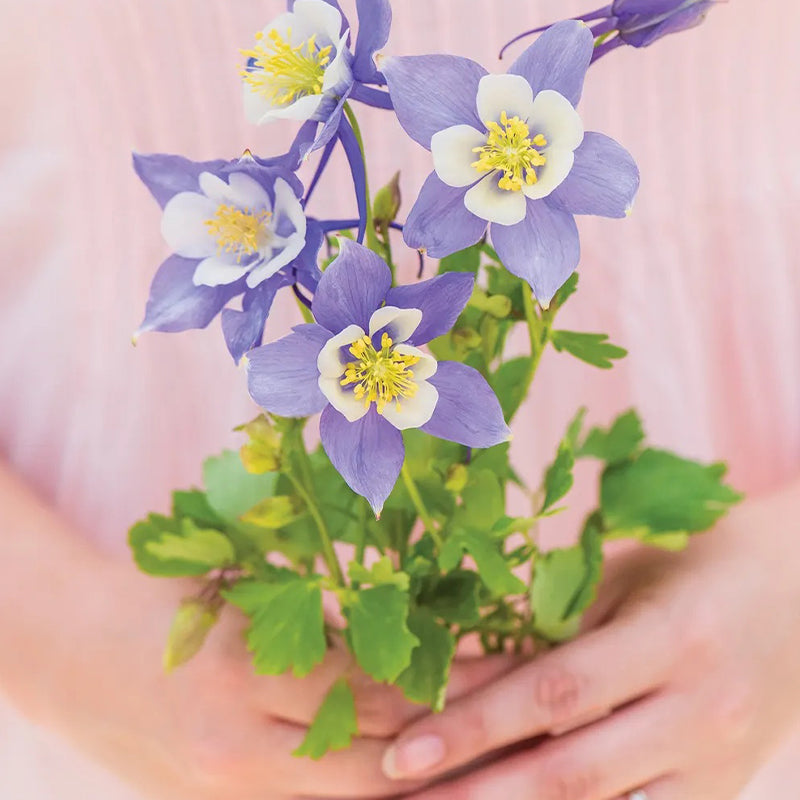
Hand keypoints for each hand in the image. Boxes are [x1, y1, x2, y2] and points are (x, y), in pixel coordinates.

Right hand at [0, 464, 513, 799]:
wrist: (78, 654)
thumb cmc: (169, 600)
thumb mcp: (241, 584)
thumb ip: (321, 613)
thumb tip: (416, 618)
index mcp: (242, 673)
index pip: (372, 689)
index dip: (445, 676)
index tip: (504, 657)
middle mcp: (236, 752)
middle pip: (375, 763)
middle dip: (453, 744)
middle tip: (517, 716)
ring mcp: (229, 798)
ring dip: (422, 782)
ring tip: (488, 758)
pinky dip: (373, 795)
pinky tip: (416, 780)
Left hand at [380, 477, 799, 799]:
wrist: (798, 592)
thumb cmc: (693, 566)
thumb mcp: (622, 577)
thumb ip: (549, 624)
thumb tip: (458, 667)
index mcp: (672, 637)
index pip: (555, 692)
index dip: (474, 724)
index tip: (405, 749)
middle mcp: (701, 711)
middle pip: (572, 770)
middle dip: (479, 790)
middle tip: (404, 796)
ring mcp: (720, 764)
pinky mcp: (725, 793)